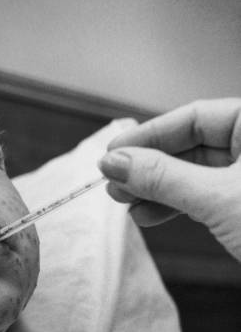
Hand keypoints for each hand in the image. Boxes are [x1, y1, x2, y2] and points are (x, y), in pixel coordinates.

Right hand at [98, 98, 240, 261]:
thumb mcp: (218, 197)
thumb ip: (163, 177)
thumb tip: (115, 162)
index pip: (195, 117)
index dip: (150, 135)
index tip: (114, 151)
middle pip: (192, 147)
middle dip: (149, 167)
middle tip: (114, 180)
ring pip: (195, 176)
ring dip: (155, 189)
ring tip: (124, 200)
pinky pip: (204, 198)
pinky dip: (175, 206)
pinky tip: (147, 214)